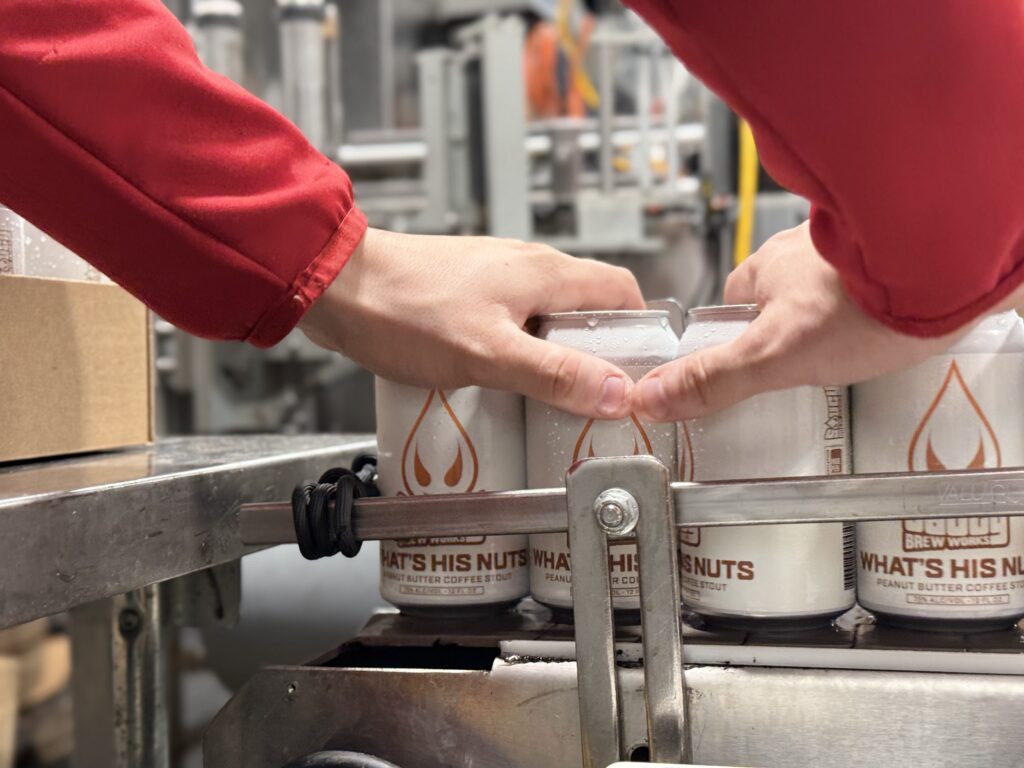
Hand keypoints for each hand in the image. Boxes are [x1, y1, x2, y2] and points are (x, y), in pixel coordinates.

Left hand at [300, 228, 644, 417]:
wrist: (335, 285)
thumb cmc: (404, 310)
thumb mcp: (489, 353)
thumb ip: (554, 373)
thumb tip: (616, 392)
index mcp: (544, 272)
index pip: (620, 291)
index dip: (637, 332)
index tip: (636, 372)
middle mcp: (525, 266)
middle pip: (585, 307)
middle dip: (595, 353)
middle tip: (591, 398)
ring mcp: (494, 276)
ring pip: (545, 316)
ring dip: (553, 355)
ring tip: (546, 399)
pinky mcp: (465, 291)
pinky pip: (510, 321)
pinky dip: (517, 350)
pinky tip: (499, 381)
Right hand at [633, 221, 966, 421]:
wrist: (948, 270)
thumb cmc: (864, 303)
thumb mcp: (774, 355)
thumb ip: (715, 378)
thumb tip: (655, 397)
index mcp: (766, 268)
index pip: (735, 304)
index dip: (738, 335)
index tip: (746, 359)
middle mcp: (806, 250)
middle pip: (783, 295)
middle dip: (792, 325)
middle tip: (808, 360)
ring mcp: (853, 249)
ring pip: (831, 286)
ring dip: (838, 310)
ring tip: (855, 346)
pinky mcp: (898, 255)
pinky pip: (876, 280)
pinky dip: (878, 301)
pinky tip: (891, 327)